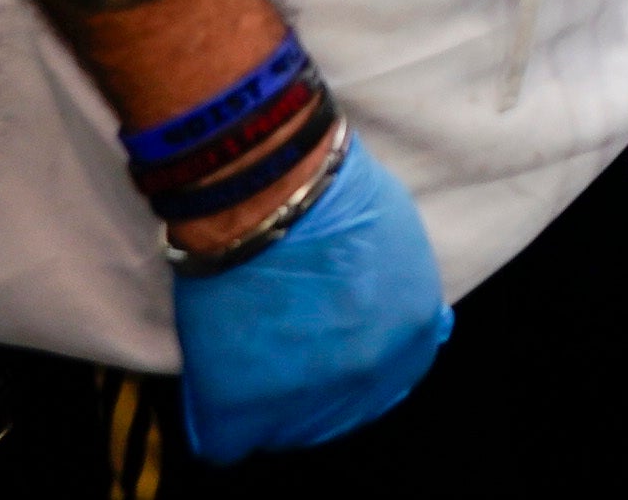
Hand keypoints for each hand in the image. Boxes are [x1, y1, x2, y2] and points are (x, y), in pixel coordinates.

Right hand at [171, 135, 452, 461]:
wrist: (269, 187)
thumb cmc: (330, 189)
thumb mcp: (396, 236)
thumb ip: (397, 290)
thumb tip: (386, 311)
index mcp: (414, 331)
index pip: (386, 381)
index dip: (348, 364)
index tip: (320, 347)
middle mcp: (371, 374)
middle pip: (339, 414)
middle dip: (309, 386)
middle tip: (275, 346)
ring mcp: (311, 396)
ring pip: (283, 431)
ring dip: (264, 399)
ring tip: (243, 349)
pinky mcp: (245, 404)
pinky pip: (225, 441)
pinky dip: (216, 417)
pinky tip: (213, 385)